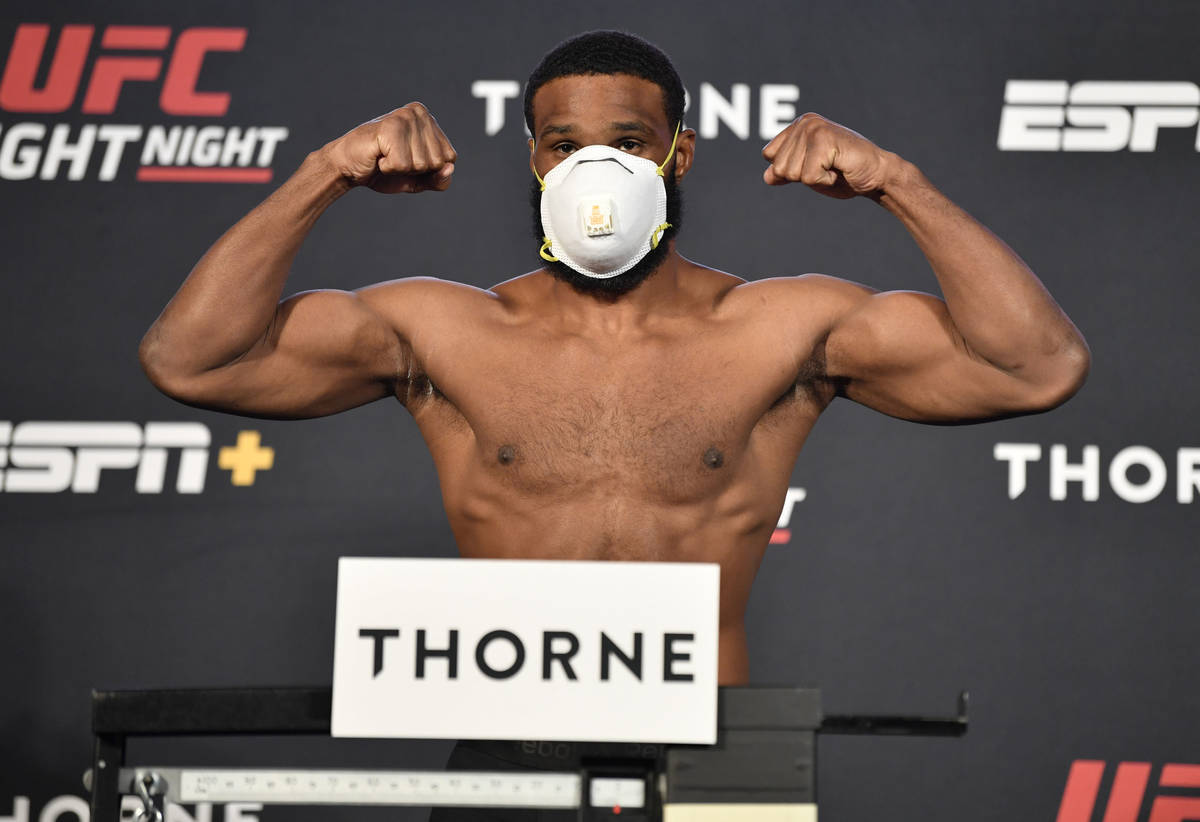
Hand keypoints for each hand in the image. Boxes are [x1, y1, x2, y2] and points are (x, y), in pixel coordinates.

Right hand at [322, 102, 457, 192]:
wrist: (347, 167)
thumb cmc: (384, 170)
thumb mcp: (418, 179)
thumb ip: (439, 179)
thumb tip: (449, 168)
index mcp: (429, 120)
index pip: (450, 159)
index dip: (429, 170)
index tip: (407, 160)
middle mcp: (419, 112)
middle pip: (437, 162)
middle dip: (415, 169)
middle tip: (394, 158)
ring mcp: (405, 117)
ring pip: (421, 164)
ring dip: (400, 168)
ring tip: (385, 156)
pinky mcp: (390, 126)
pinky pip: (402, 164)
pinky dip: (388, 168)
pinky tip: (378, 156)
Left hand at [762, 113, 896, 199]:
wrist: (876, 175)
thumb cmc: (843, 174)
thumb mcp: (807, 174)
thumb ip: (786, 172)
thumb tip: (767, 176)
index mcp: (798, 126)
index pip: (769, 156)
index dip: (790, 170)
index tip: (815, 165)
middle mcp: (805, 122)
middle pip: (779, 167)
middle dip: (802, 176)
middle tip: (828, 167)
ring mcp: (814, 129)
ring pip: (791, 173)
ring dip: (814, 179)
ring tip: (834, 167)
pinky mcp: (824, 140)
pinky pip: (808, 177)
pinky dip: (824, 181)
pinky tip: (839, 169)